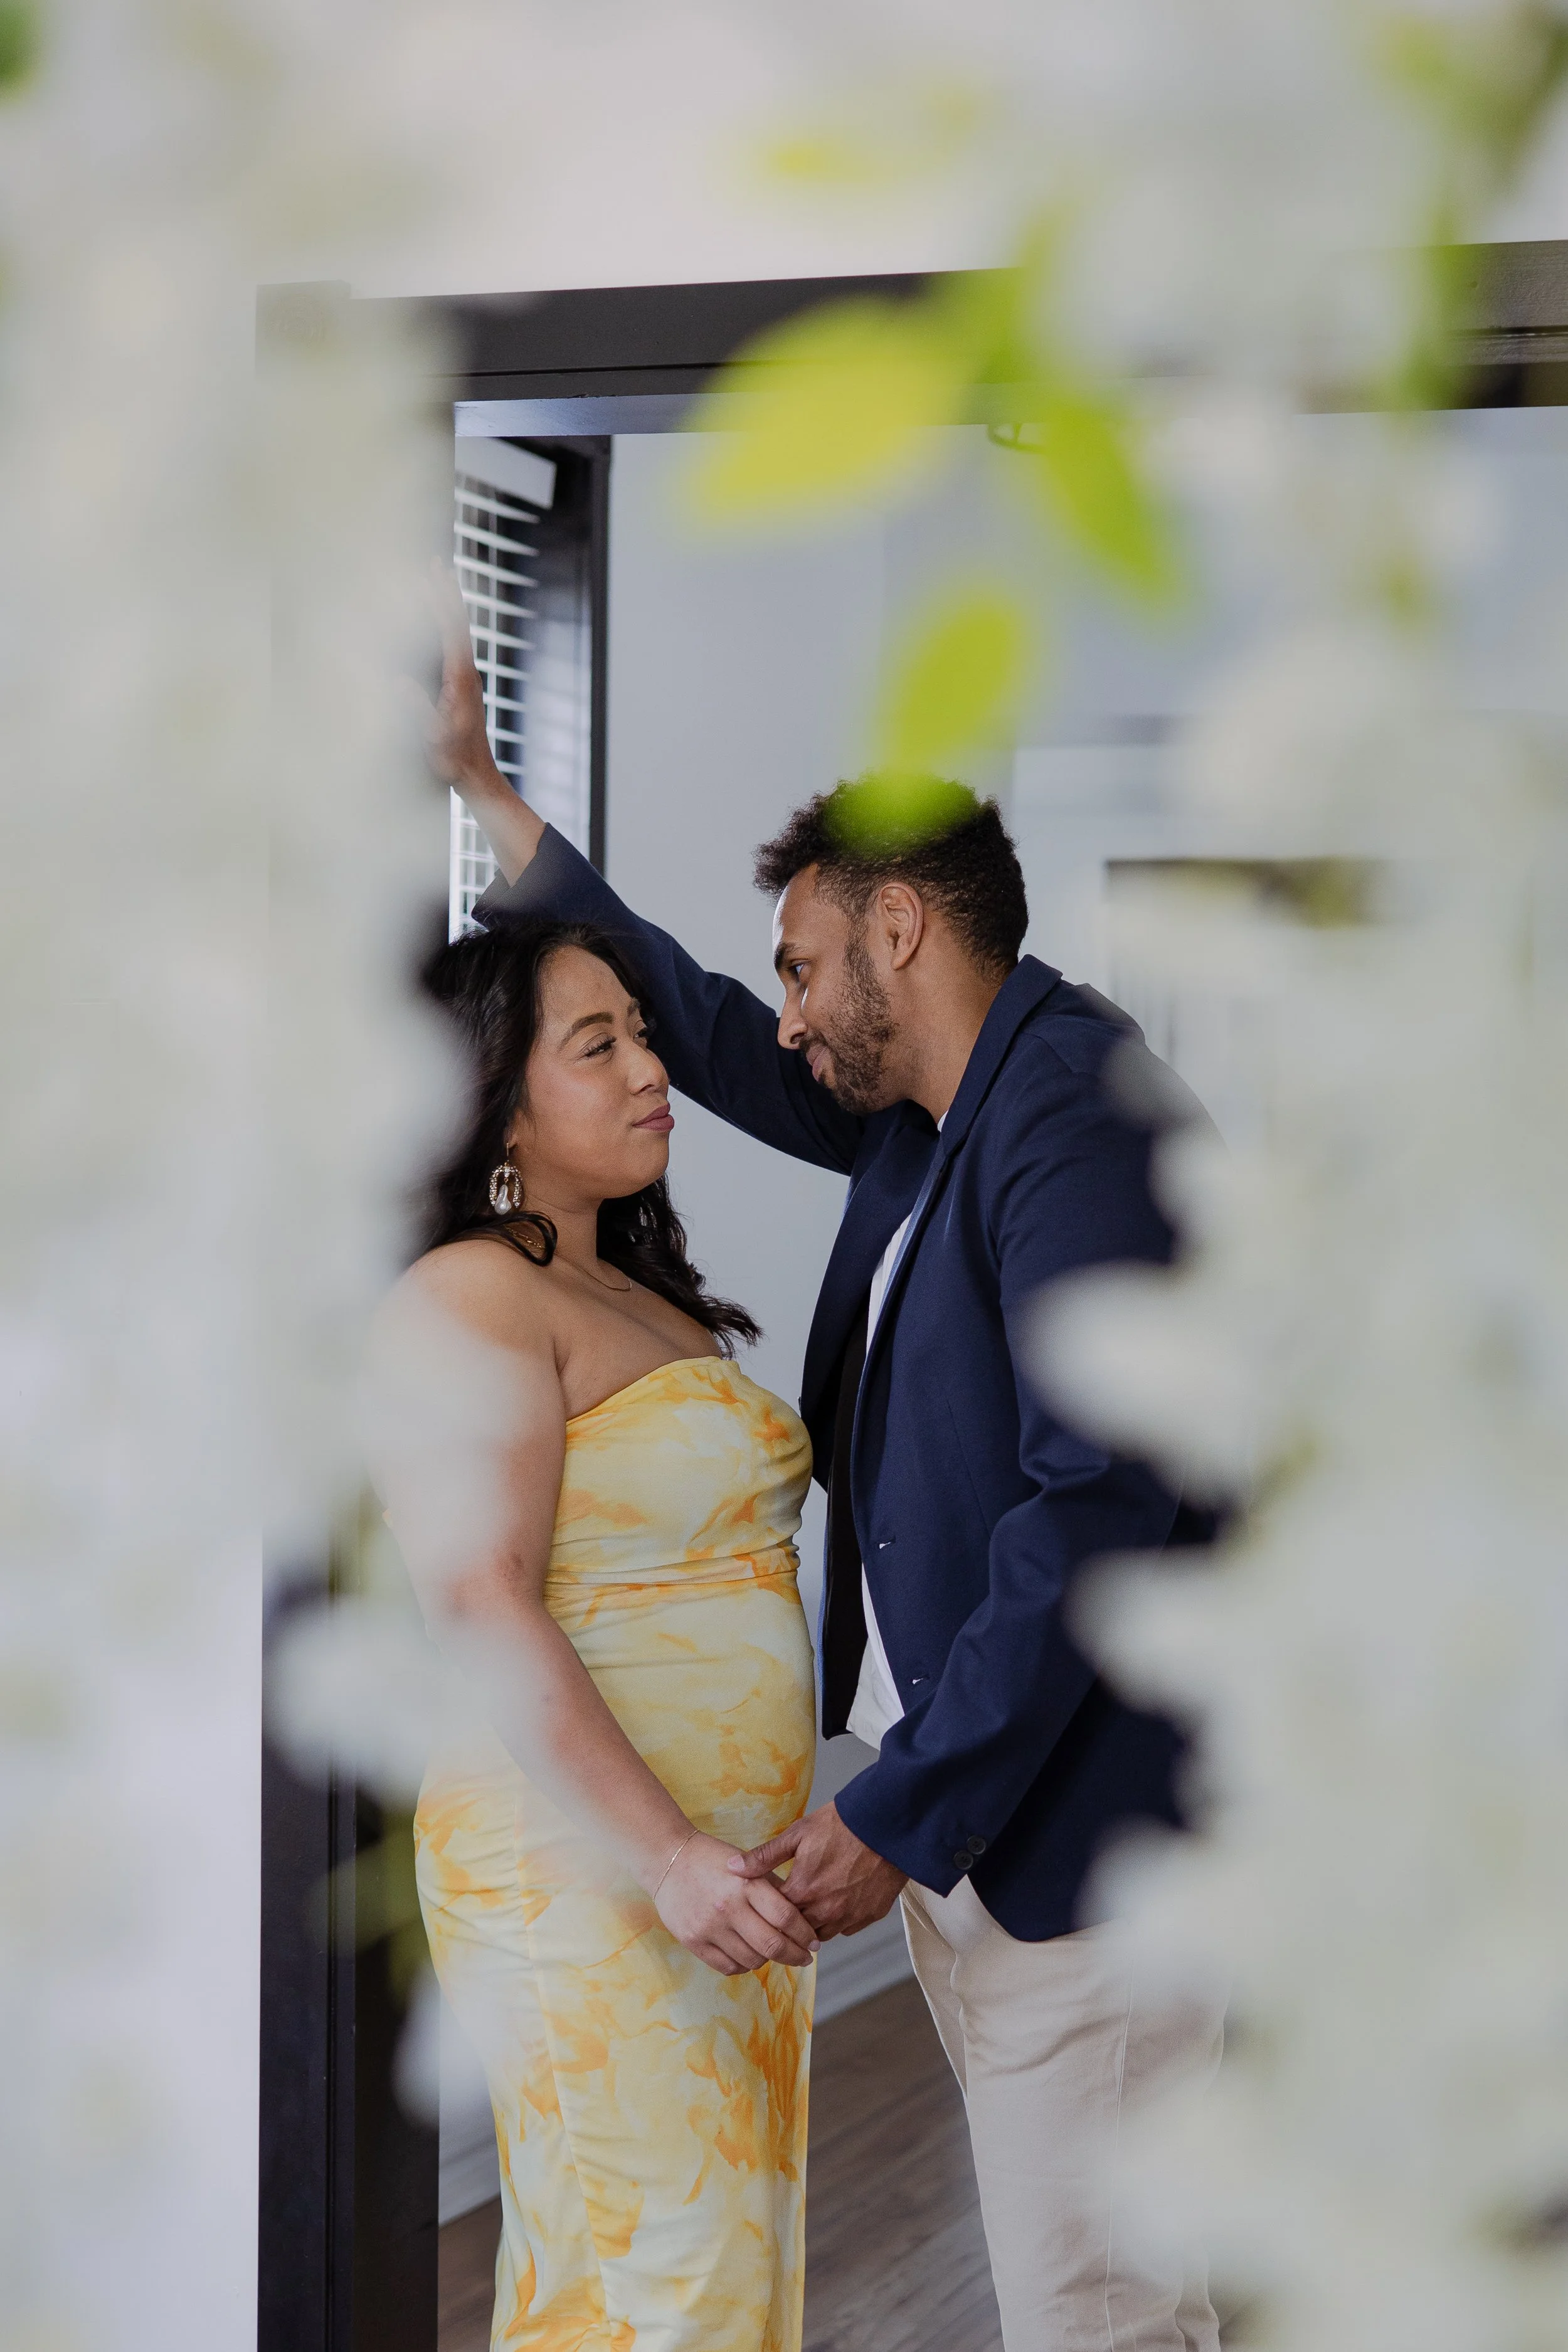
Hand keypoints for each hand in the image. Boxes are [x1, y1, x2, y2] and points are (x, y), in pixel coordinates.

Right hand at [413, 563, 501, 792]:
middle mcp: (467, 672)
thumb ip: (416, 709)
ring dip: (447, 604)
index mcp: (461, 679)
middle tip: (436, 562)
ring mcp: (466, 678)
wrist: (477, 777)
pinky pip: (453, 644)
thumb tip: (397, 679)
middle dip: (446, 591)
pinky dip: (445, 623)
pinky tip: (437, 619)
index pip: (451, 629)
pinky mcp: (461, 685)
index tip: (431, 574)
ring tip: (437, 579)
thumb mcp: (432, 738)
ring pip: (457, 631)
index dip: (440, 600)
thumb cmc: (454, 761)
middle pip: (458, 622)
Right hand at [653, 1832, 820, 1976]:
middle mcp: (729, 1907)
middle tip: (804, 1958)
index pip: (786, 1917)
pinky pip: (729, 1966)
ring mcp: (709, 1927)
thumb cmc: (714, 1860)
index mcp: (746, 1884)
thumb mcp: (747, 1864)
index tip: (814, 1942)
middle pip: (773, 1945)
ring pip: (752, 1961)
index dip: (805, 1934)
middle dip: (796, 1956)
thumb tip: (803, 1916)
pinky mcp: (693, 1941)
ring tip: (772, 1952)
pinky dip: (744, 1965)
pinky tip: (748, 1955)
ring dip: (769, 1960)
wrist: (668, 1859)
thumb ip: (773, 1888)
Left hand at [728, 1802, 906, 1941]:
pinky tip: (838, 1901)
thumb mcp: (798, 1834)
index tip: (768, 1905)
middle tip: (788, 1909)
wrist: (886, 1823)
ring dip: (814, 1925)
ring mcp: (851, 1915)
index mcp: (803, 1891)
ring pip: (823, 1935)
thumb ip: (764, 1857)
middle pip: (798, 1931)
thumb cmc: (841, 1824)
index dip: (769, 1912)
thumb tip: (732, 1868)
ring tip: (812, 1906)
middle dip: (791, 1923)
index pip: (775, 1918)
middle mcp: (826, 1911)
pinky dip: (840, 1920)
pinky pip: (848, 1927)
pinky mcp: (872, 1915)